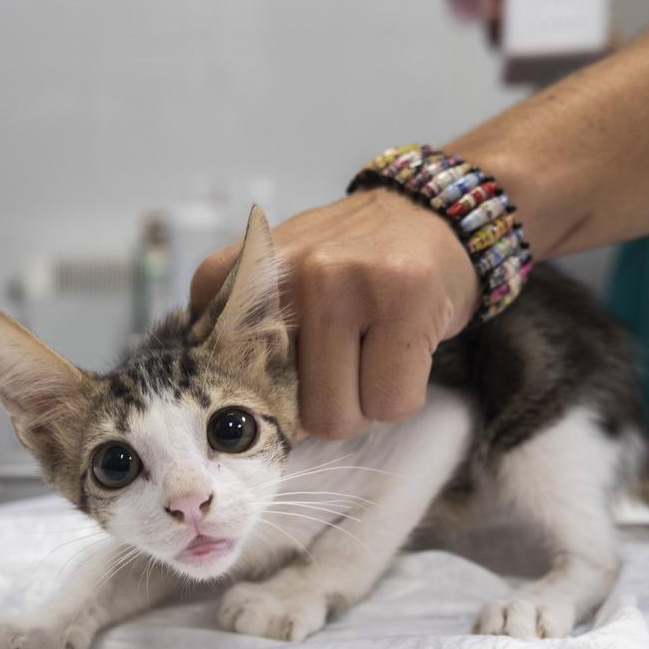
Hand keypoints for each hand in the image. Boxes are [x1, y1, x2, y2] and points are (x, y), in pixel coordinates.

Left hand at [190, 189, 478, 438]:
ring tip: (373, 349)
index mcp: (226, 278)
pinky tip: (404, 344)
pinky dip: (403, 392)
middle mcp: (276, 271)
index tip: (292, 380)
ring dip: (364, 402)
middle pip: (287, 415)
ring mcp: (338, 278)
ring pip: (338, 417)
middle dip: (323, 406)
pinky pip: (392, 403)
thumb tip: (244, 437)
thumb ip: (244, 354)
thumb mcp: (273, 297)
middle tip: (344, 357)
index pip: (227, 396)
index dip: (271, 405)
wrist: (421, 212)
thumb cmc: (341, 273)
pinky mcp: (402, 294)